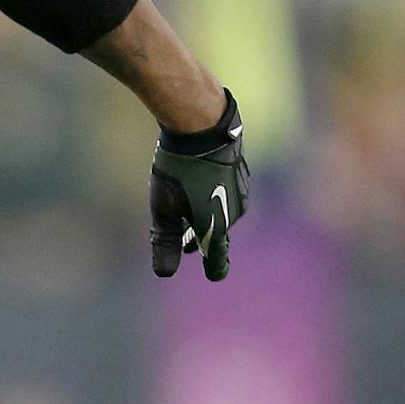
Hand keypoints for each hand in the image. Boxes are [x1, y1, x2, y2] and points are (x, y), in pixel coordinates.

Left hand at [150, 88, 247, 280]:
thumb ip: (165, 243)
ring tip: (189, 218)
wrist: (202, 126)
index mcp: (216, 227)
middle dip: (200, 240)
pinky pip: (225, 194)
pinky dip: (211, 197)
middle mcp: (234, 213)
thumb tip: (164, 274)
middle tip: (187, 246)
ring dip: (204, 218)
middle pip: (216, 234)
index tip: (214, 276)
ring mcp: (240, 191)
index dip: (214, 268)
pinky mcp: (239, 173)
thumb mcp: (164, 209)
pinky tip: (199, 188)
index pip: (217, 258)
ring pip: (221, 212)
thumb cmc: (179, 170)